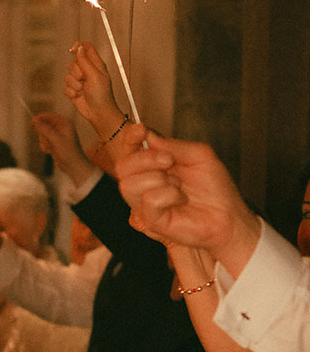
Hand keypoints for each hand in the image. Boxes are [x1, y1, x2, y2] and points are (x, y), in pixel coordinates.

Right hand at [32, 110, 97, 186]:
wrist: (73, 166)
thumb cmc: (69, 152)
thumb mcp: (56, 139)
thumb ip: (45, 129)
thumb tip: (36, 121)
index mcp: (65, 123)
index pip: (50, 116)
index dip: (40, 118)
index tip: (32, 122)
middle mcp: (61, 128)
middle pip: (44, 126)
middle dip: (43, 135)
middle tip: (49, 142)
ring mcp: (56, 136)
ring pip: (42, 135)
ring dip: (44, 142)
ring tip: (52, 148)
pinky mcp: (53, 143)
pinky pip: (43, 142)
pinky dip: (45, 147)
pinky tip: (51, 152)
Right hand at [64, 40, 124, 140]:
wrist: (98, 113)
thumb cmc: (102, 95)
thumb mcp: (95, 75)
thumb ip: (85, 61)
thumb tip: (79, 48)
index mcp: (96, 64)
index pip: (86, 47)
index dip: (78, 46)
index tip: (72, 50)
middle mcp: (87, 71)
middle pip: (73, 62)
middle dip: (75, 71)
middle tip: (83, 79)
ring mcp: (80, 81)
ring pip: (67, 75)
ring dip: (74, 84)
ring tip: (82, 90)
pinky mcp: (73, 90)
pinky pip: (65, 87)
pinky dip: (71, 92)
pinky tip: (79, 96)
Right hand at [117, 134, 261, 272]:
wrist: (228, 215)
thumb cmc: (215, 188)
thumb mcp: (198, 155)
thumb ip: (172, 145)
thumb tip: (148, 136)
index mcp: (153, 167)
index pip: (130, 151)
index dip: (129, 138)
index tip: (140, 129)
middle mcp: (145, 185)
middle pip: (123, 167)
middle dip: (145, 158)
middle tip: (169, 160)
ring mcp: (145, 205)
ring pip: (129, 184)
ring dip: (157, 178)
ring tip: (178, 185)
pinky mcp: (152, 222)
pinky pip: (149, 200)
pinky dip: (169, 194)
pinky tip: (181, 199)